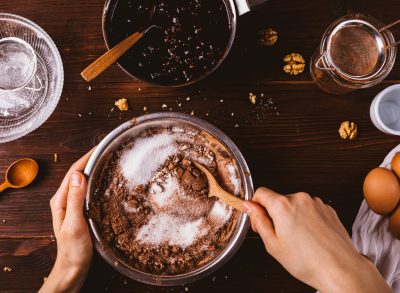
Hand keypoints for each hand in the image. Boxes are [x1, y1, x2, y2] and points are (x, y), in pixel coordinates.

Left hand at [39, 149, 94, 292]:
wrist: (73, 266)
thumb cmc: (73, 249)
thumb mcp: (74, 224)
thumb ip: (75, 199)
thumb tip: (80, 175)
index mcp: (61, 200)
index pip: (74, 172)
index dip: (86, 157)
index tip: (100, 147)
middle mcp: (65, 199)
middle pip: (78, 173)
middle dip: (91, 159)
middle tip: (108, 150)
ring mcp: (72, 204)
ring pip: (83, 180)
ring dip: (94, 168)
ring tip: (109, 160)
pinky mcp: (80, 209)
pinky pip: (88, 190)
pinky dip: (97, 181)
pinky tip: (106, 180)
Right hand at [244, 187, 391, 292]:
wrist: (340, 269)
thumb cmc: (308, 261)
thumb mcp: (272, 244)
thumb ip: (258, 221)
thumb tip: (249, 206)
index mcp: (283, 205)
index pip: (261, 193)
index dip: (256, 206)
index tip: (259, 218)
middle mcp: (300, 198)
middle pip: (278, 200)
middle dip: (275, 214)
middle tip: (280, 236)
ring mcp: (316, 203)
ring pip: (294, 205)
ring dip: (292, 217)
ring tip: (299, 240)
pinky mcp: (328, 209)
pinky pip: (309, 209)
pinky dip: (306, 219)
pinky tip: (310, 237)